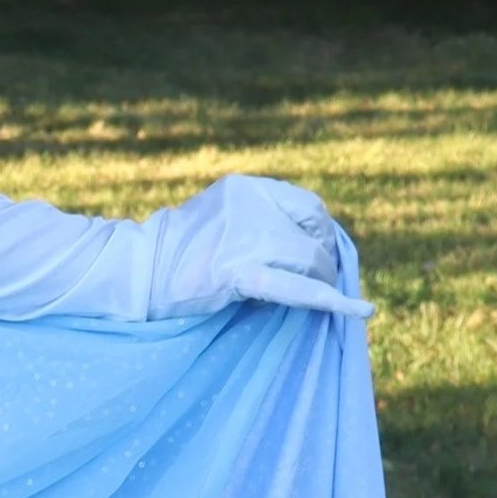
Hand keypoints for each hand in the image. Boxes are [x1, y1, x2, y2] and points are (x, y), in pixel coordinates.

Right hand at [144, 173, 374, 320]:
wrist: (138, 270)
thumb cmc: (180, 249)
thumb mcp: (221, 215)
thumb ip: (259, 218)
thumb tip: (312, 241)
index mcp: (244, 187)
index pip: (309, 206)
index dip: (322, 233)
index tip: (318, 253)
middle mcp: (247, 205)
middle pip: (312, 236)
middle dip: (322, 262)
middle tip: (314, 282)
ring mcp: (242, 238)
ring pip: (308, 260)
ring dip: (321, 282)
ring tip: (313, 297)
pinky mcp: (236, 273)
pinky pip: (294, 288)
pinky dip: (330, 300)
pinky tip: (359, 310)